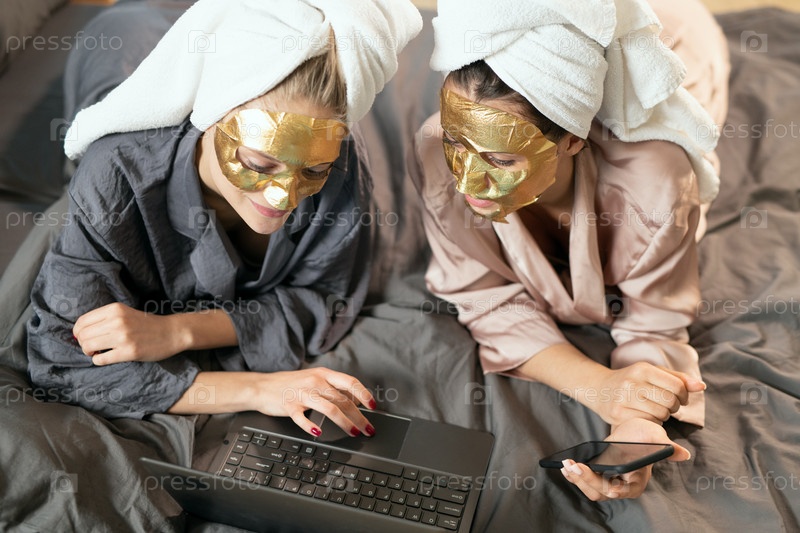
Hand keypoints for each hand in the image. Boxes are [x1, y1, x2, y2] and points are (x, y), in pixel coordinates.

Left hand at [73, 303, 184, 364]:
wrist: (172, 332)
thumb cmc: (147, 324)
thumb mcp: (125, 313)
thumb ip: (105, 319)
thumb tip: (79, 333)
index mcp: (115, 309)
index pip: (82, 321)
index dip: (78, 332)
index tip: (83, 338)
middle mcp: (117, 321)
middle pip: (83, 335)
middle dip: (84, 343)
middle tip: (93, 347)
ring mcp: (123, 337)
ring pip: (88, 346)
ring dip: (89, 352)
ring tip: (98, 352)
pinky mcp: (129, 352)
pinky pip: (100, 359)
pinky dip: (98, 360)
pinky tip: (107, 357)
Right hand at [250, 368, 376, 437]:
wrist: (262, 386)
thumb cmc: (291, 384)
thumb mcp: (314, 379)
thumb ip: (334, 388)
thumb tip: (356, 399)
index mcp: (323, 374)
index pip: (350, 382)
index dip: (364, 394)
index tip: (374, 406)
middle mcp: (315, 382)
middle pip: (343, 400)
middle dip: (360, 416)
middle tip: (369, 429)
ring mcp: (302, 394)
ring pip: (330, 408)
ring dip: (345, 422)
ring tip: (354, 432)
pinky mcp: (289, 406)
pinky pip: (302, 418)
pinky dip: (311, 426)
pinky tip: (319, 433)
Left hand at [560, 418, 690, 500]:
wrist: (630, 430)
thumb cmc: (645, 435)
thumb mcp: (655, 436)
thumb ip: (665, 446)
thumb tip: (683, 454)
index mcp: (638, 481)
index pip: (627, 490)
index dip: (618, 490)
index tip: (610, 488)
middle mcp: (622, 486)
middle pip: (603, 491)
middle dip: (587, 480)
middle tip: (574, 466)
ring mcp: (607, 482)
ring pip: (591, 489)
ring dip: (577, 479)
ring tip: (567, 466)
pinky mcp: (596, 475)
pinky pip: (583, 481)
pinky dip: (573, 475)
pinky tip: (565, 466)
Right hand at [587, 362, 705, 425]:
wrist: (598, 389)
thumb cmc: (630, 380)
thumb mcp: (651, 372)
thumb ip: (677, 378)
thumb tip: (702, 386)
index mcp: (642, 369)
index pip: (677, 386)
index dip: (684, 395)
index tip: (680, 398)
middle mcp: (632, 383)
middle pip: (670, 402)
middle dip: (674, 407)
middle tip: (666, 405)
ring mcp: (624, 399)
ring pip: (661, 415)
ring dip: (663, 416)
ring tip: (653, 410)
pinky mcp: (618, 415)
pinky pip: (648, 424)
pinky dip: (651, 423)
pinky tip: (644, 416)